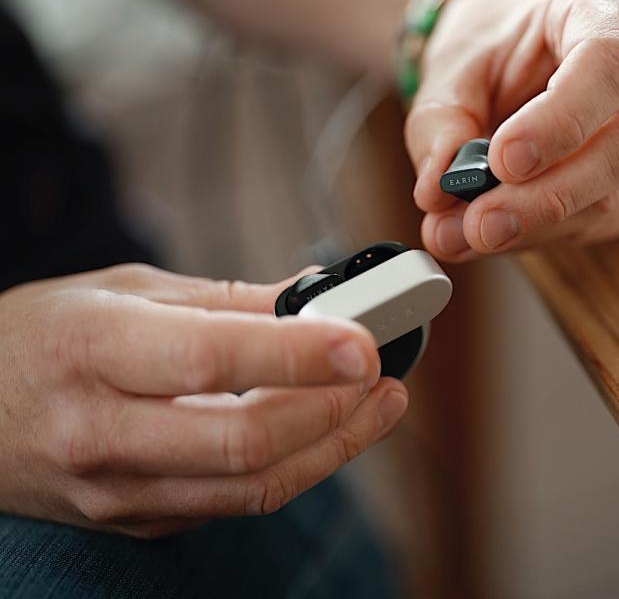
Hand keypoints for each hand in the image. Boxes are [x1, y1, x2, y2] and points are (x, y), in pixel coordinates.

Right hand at [0, 264, 407, 537]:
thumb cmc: (45, 337)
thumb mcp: (124, 291)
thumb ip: (227, 299)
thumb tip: (319, 296)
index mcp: (93, 350)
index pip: (210, 358)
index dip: (297, 353)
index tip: (363, 340)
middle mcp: (100, 432)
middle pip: (244, 440)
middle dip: (333, 409)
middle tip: (380, 373)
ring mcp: (117, 491)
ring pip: (252, 487)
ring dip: (333, 446)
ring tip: (378, 405)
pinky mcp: (137, 522)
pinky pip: (234, 502)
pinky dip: (293, 466)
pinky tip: (325, 430)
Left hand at [405, 0, 618, 260]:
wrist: (520, 51)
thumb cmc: (497, 45)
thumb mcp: (453, 67)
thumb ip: (440, 124)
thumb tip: (438, 190)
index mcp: (610, 4)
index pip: (610, 64)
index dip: (561, 121)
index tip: (503, 160)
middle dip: (544, 198)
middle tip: (477, 224)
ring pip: (615, 195)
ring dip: (536, 225)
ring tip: (466, 231)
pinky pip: (605, 220)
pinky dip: (545, 233)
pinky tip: (503, 227)